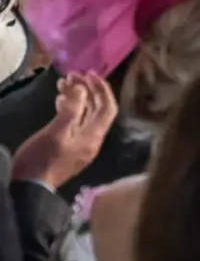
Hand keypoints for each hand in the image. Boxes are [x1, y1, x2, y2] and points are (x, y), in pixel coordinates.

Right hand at [11, 72, 115, 189]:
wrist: (30, 186)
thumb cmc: (42, 159)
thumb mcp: (56, 133)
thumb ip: (72, 111)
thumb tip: (83, 90)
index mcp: (93, 136)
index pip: (107, 108)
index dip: (102, 89)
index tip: (89, 74)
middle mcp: (91, 139)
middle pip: (97, 109)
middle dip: (88, 90)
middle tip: (72, 75)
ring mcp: (80, 143)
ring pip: (84, 114)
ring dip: (77, 97)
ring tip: (63, 82)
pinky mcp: (67, 145)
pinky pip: (74, 122)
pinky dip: (69, 108)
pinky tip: (59, 99)